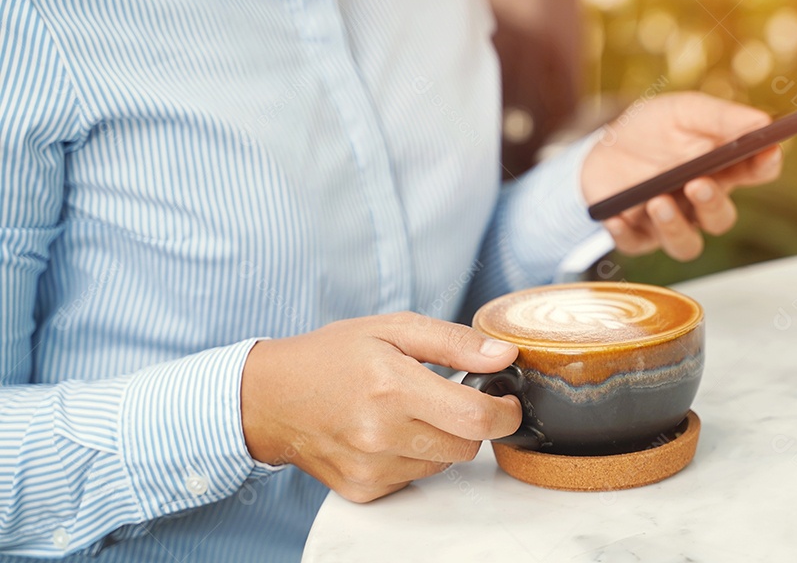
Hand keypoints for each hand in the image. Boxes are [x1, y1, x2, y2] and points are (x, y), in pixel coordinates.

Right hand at [240, 314, 520, 502]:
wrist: (270, 398)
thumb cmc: (331, 356)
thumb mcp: (392, 328)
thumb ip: (453, 342)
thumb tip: (502, 356)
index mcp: (393, 387)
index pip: (476, 418)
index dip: (504, 411)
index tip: (505, 400)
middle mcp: (382, 434)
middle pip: (467, 446)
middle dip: (472, 423)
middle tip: (450, 398)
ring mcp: (371, 467)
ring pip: (443, 463)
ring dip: (441, 439)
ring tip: (409, 411)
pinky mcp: (363, 489)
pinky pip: (415, 478)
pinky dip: (414, 457)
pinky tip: (388, 433)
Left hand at [581, 92, 781, 260]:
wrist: (603, 146)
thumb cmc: (651, 129)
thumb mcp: (682, 111)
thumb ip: (719, 117)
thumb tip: (762, 121)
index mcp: (722, 169)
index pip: (757, 172)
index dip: (766, 164)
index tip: (766, 151)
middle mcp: (700, 202)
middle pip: (721, 217)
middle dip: (712, 204)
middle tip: (697, 184)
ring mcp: (670, 222)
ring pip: (686, 244)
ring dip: (674, 227)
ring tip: (658, 201)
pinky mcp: (635, 234)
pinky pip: (634, 245)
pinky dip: (625, 233)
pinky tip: (616, 217)